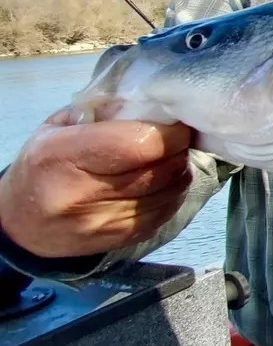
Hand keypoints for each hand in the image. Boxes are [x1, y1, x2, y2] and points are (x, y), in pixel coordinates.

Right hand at [0, 106, 194, 258]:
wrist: (21, 221)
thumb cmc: (45, 163)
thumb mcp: (61, 127)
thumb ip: (105, 111)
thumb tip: (156, 104)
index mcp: (62, 155)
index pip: (138, 143)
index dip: (169, 132)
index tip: (175, 123)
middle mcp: (80, 194)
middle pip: (160, 169)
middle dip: (178, 150)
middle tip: (176, 139)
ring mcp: (100, 222)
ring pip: (169, 192)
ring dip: (178, 172)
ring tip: (167, 159)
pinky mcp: (118, 240)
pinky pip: (165, 213)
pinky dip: (172, 194)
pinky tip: (162, 183)